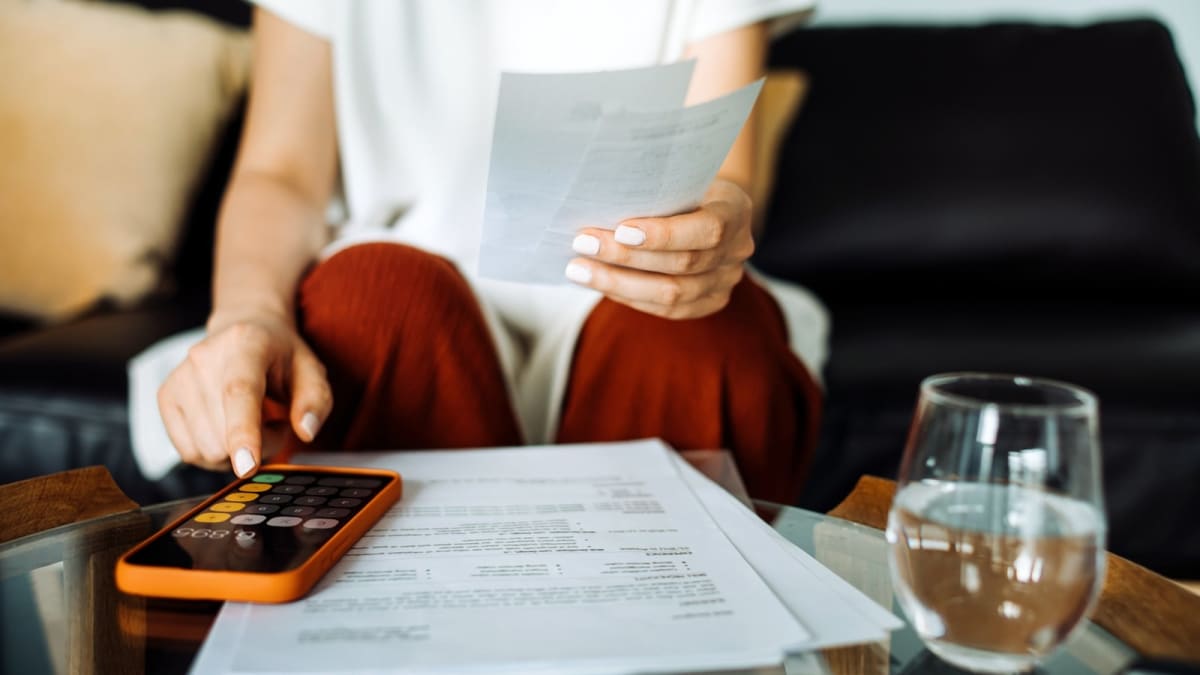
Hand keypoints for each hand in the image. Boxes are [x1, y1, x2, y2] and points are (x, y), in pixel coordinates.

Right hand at [157, 314, 332, 475]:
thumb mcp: (312, 371)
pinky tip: (228, 429)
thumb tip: (307, 431)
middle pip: (222, 435)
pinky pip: (189, 452)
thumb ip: (315, 401)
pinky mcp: (165, 396)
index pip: (239, 393)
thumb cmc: (281, 356)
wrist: (244, 330)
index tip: (246, 466)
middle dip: (258, 445)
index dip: (243, 432)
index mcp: (245, 345)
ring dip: (236, 451)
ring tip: (252, 422)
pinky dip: (213, 453)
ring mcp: (179, 377)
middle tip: (274, 423)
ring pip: (206, 450)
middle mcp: (204, 358)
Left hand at [565, 178, 753, 318]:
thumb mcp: (679, 177)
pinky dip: (629, 297)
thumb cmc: (683, 185)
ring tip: (578, 270)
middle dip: (626, 257)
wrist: (708, 205)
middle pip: (682, 265)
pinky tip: (599, 284)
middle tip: (582, 245)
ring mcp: (726, 281)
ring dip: (618, 283)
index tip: (620, 230)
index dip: (664, 235)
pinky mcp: (709, 303)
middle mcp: (737, 250)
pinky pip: (667, 309)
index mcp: (735, 210)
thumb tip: (597, 200)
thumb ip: (654, 191)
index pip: (706, 230)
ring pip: (672, 295)